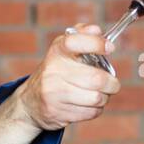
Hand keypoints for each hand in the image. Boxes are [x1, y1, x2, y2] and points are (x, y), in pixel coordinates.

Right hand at [0, 24, 121, 143]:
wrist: (30, 102)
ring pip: (96, 98)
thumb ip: (81, 36)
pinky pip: (90, 112)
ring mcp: (54, 93)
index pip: (76, 41)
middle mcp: (53, 71)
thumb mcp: (62, 50)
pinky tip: (90, 105)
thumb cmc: (55, 72)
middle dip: (112, 83)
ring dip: (105, 98)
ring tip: (101, 95)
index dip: (97, 43)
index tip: (110, 48)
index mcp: (56, 51)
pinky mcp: (58, 112)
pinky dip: (96, 109)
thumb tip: (97, 30)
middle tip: (113, 84)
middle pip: (96, 79)